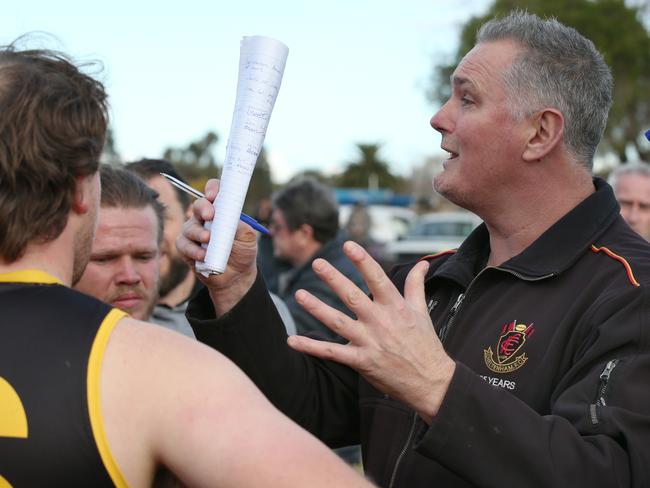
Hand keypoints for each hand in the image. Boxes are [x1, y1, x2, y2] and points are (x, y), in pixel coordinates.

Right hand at [176, 179, 257, 314]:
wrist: (237, 276)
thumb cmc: (243, 252)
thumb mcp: (248, 238)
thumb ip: (240, 226)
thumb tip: (231, 218)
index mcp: (221, 211)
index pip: (214, 193)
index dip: (212, 189)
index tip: (214, 195)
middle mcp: (205, 218)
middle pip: (198, 205)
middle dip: (203, 208)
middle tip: (210, 215)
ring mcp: (194, 232)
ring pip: (189, 226)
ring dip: (198, 232)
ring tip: (208, 240)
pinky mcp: (186, 248)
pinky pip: (183, 244)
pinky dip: (193, 250)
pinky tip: (203, 256)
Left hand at [287, 241, 454, 422]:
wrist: (430, 382)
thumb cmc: (425, 344)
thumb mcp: (421, 311)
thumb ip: (416, 285)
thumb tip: (422, 263)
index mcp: (394, 307)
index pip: (377, 278)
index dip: (362, 261)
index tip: (348, 245)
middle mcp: (380, 321)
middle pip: (352, 296)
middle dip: (333, 278)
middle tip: (316, 262)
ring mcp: (369, 342)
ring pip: (337, 321)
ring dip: (316, 308)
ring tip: (299, 294)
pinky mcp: (360, 361)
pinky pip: (331, 353)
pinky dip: (311, 347)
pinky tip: (292, 340)